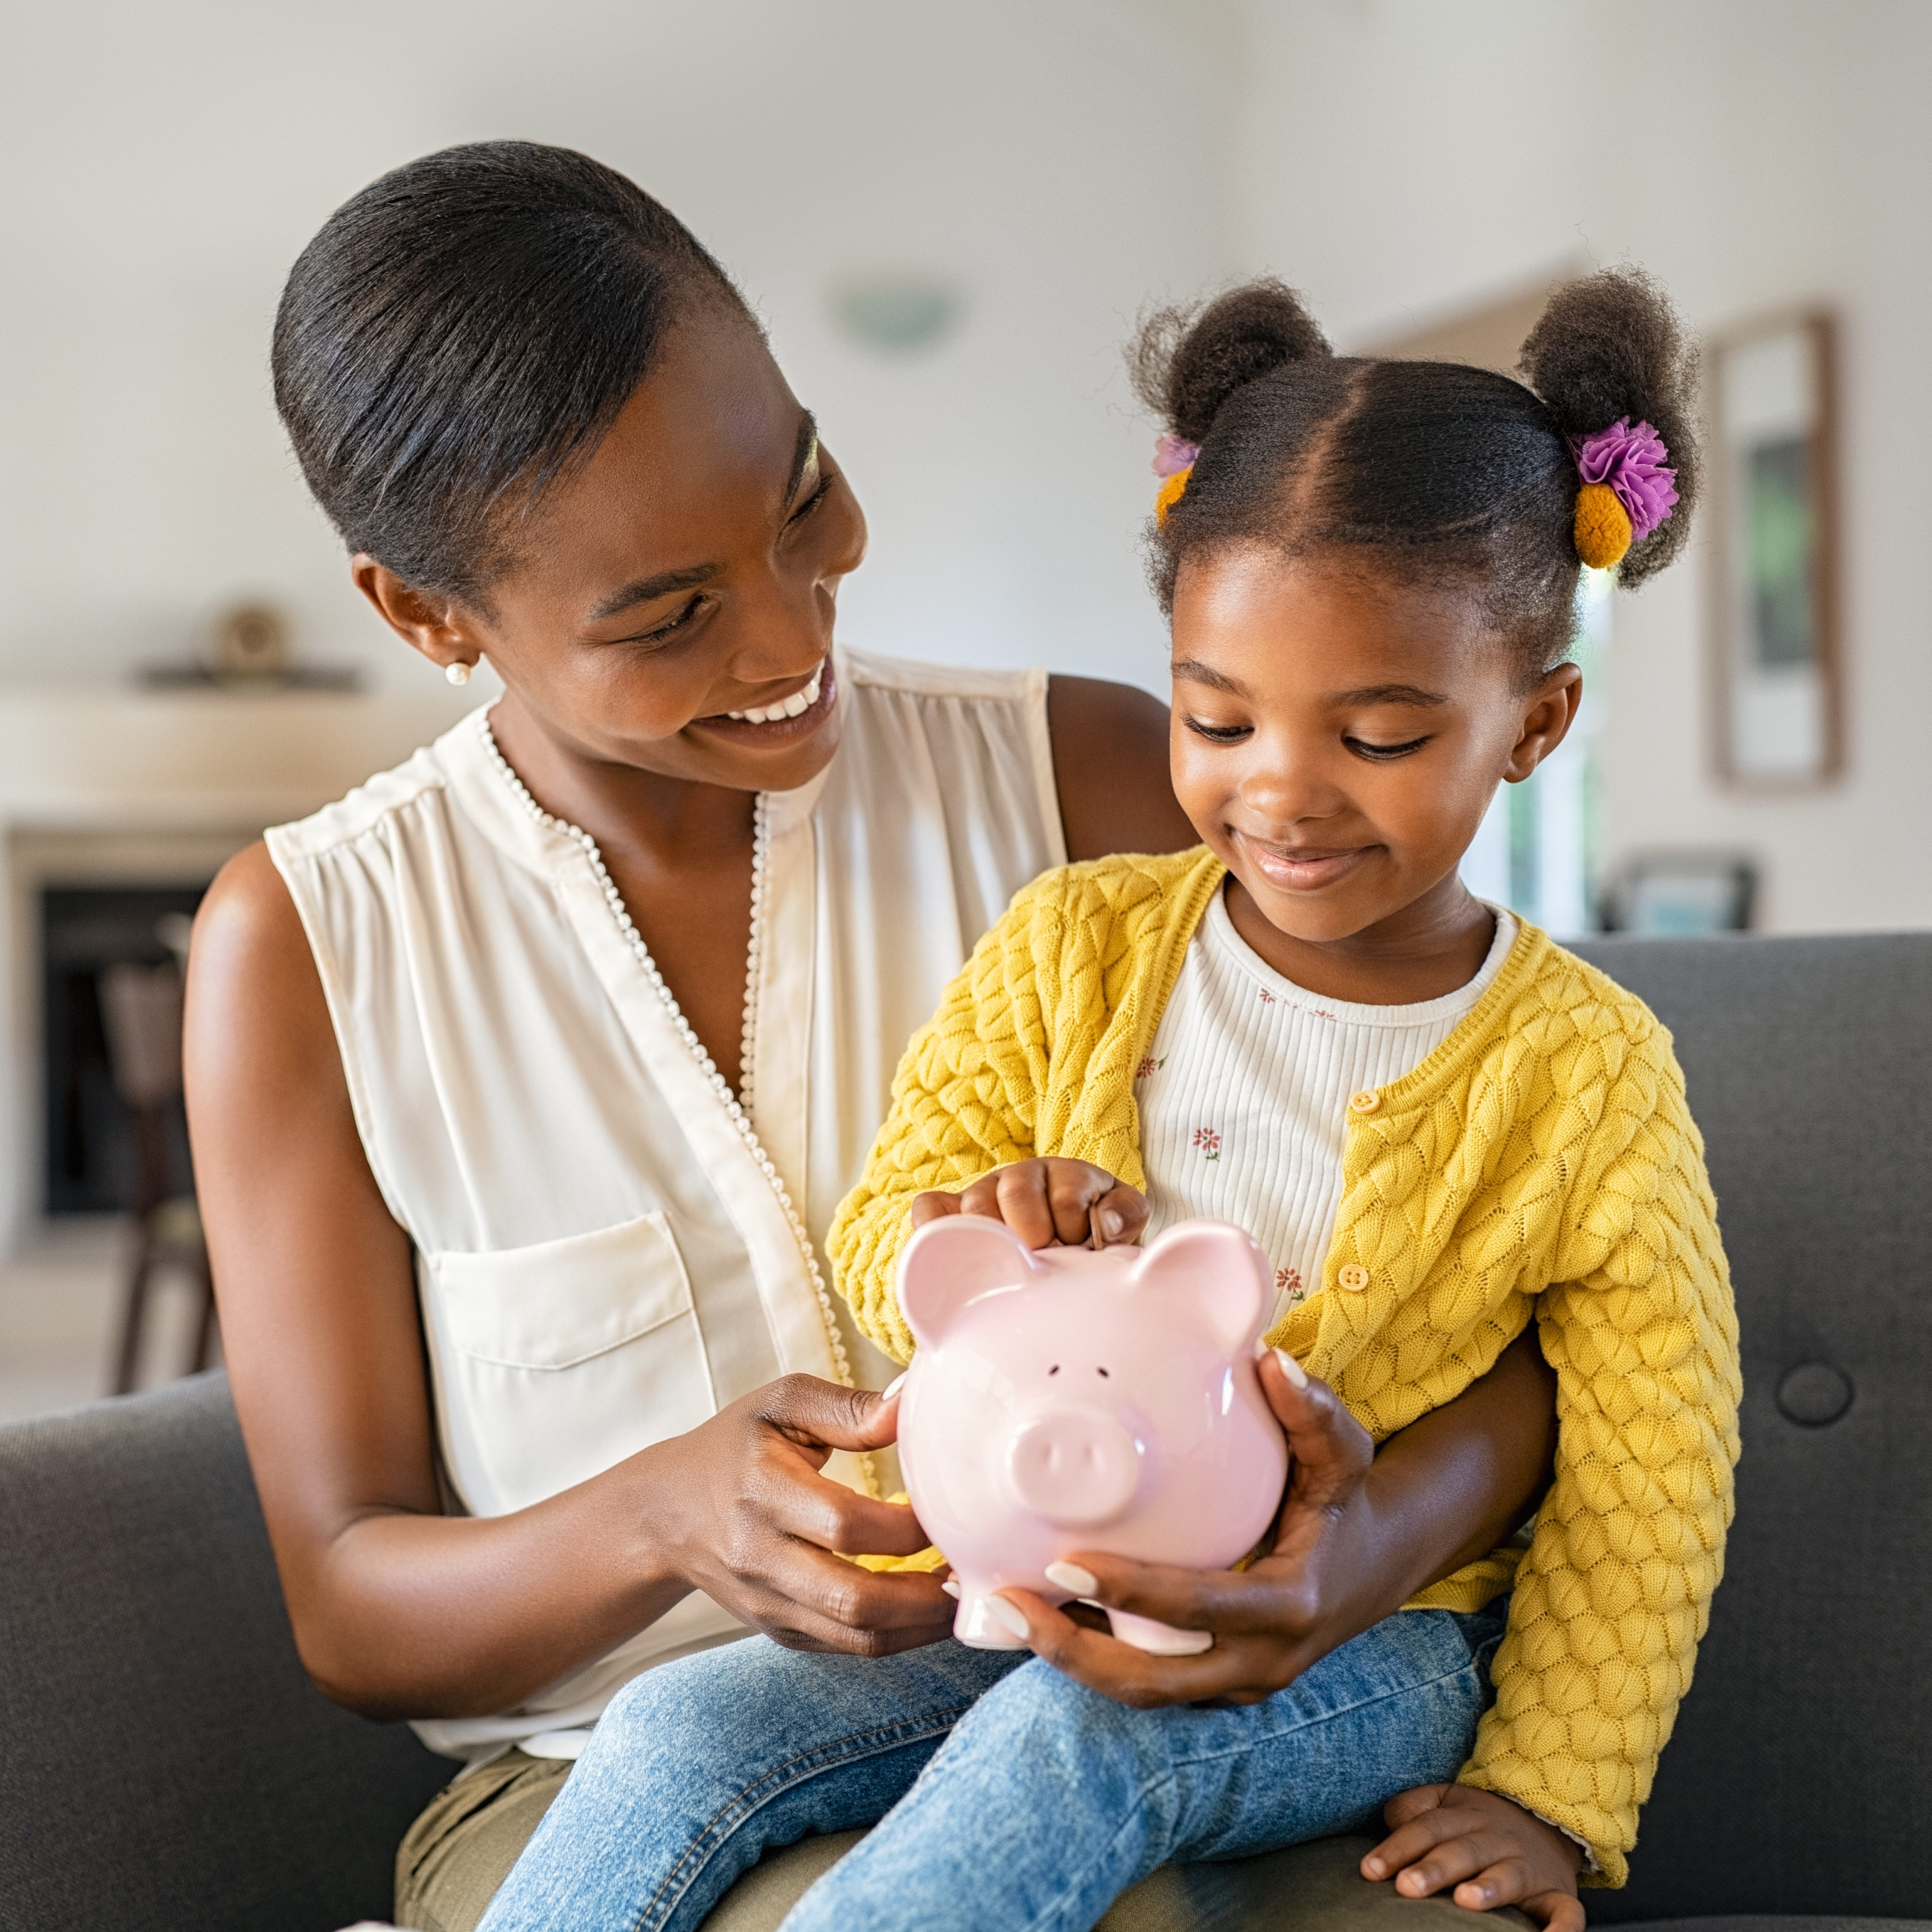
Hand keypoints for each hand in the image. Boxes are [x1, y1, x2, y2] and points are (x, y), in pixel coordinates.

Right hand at [654, 1373, 953, 1655]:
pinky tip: (931, 1609)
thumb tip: (912, 1402)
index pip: (845, 1525)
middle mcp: (761, 1558)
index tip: (953, 1508)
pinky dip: (898, 1637)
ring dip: (922, 1625)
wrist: (666, 1513)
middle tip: (977, 1568)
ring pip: (856, 1636)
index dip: (907, 1527)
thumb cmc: (734, 1445)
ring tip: (967, 1594)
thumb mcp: (780, 1403)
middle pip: (853, 1597)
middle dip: (927, 1593)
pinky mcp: (779, 1631)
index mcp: (762, 1493)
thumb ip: (847, 1407)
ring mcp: (769, 1604)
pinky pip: (847, 1647)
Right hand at [912, 1157, 1146, 1250]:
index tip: (1080, 1251)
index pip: (1065, 1194)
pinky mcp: (951, 1214)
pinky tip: (958, 1253)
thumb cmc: (1092, 1236)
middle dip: (1035, 1236)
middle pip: (1015, 1193)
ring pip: (975, 1206)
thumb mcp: (1121, 1220)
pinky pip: (929, 1210)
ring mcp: (981, 1195)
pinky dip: (935, 1229)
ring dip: (996, 1242)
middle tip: (1044, 1261)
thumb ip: (1125, 1213)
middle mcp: (1019, 1178)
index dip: (1075, 1230)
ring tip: (1013, 1266)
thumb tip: (1104, 1223)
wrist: (1060, 1252)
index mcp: (1064, 1175)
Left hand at [992, 1350, 1395, 1705]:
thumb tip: (1271, 1361)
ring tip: (1005, 1608)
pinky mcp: (1220, 1686)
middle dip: (1074, 1651)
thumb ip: (1311, 1411)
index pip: (1198, 1609)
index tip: (1065, 1562)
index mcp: (1290, 1607)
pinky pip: (1153, 1683)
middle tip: (1009, 1600)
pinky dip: (1096, 1657)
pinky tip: (1044, 1615)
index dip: (1131, 1592)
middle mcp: (1263, 1662)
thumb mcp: (1343, 1453)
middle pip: (1155, 1683)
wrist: (1379, 1562)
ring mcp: (1240, 1685)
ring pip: (1146, 1694)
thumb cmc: (1350, 1498)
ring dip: (1073, 1659)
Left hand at [1364, 1783, 1584, 1927]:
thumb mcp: (1445, 1803)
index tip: (1369, 1870)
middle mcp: (1498, 1838)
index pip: (1427, 1828)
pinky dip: (1562, 1928)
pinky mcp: (1558, 1894)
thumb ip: (1413, 1809)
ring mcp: (1529, 1867)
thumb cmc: (1480, 1824)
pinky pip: (1567, 1913)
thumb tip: (1390, 1823)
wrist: (1548, 1820)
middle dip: (1434, 1868)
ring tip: (1464, 1901)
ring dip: (1488, 1887)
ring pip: (1509, 1875)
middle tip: (1406, 1886)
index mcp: (1466, 1816)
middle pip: (1462, 1850)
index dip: (1397, 1848)